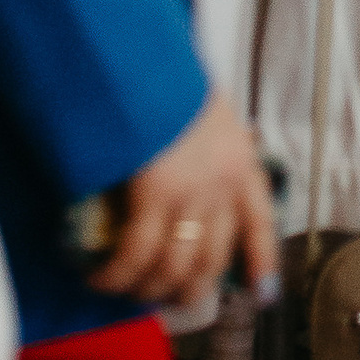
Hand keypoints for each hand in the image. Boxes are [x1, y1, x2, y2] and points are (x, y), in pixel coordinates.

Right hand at [91, 88, 277, 311]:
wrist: (154, 60)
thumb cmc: (173, 81)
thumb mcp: (209, 112)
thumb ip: (210, 148)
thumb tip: (192, 172)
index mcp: (243, 164)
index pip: (260, 223)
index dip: (261, 263)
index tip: (260, 293)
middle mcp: (225, 185)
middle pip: (212, 260)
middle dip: (187, 290)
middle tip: (163, 298)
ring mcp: (193, 193)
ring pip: (175, 266)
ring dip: (147, 289)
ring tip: (125, 291)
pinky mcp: (156, 195)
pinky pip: (136, 254)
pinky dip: (116, 274)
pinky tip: (99, 278)